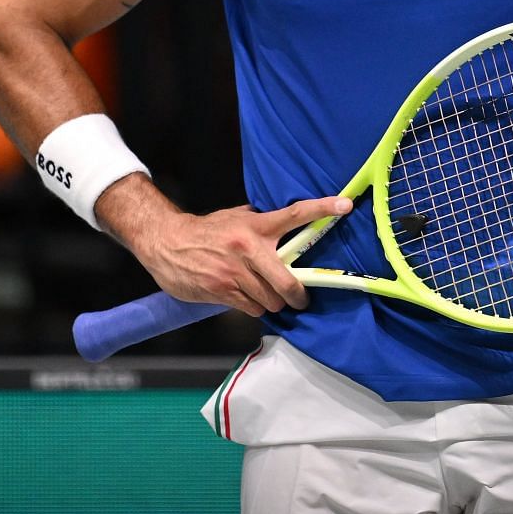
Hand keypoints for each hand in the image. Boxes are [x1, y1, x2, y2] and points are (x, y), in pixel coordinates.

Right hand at [130, 194, 352, 317]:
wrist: (166, 242)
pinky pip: (252, 308)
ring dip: (272, 302)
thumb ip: (261, 223)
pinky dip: (254, 307)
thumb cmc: (206, 230)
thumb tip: (289, 225)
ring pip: (270, 300)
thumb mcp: (235, 218)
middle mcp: (248, 248)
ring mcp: (235, 273)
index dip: (323, 209)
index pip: (295, 214)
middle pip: (287, 280)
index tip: (346, 205)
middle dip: (298, 295)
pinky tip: (246, 298)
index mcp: (255, 225)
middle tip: (301, 299)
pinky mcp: (222, 291)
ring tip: (265, 295)